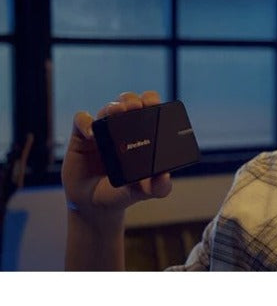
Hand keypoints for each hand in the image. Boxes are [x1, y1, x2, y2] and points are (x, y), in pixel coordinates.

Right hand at [61, 90, 172, 219]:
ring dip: (113, 106)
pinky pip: (81, 120)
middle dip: (132, 99)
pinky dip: (86, 122)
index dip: (150, 101)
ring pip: (107, 108)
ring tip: (118, 111)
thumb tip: (166, 177)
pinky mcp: (81, 137)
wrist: (94, 206)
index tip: (154, 104)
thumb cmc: (121, 193)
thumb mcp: (143, 192)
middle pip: (127, 102)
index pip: (147, 109)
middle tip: (137, 106)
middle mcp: (122, 129)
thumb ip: (158, 187)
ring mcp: (102, 132)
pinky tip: (92, 134)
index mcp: (141, 135)